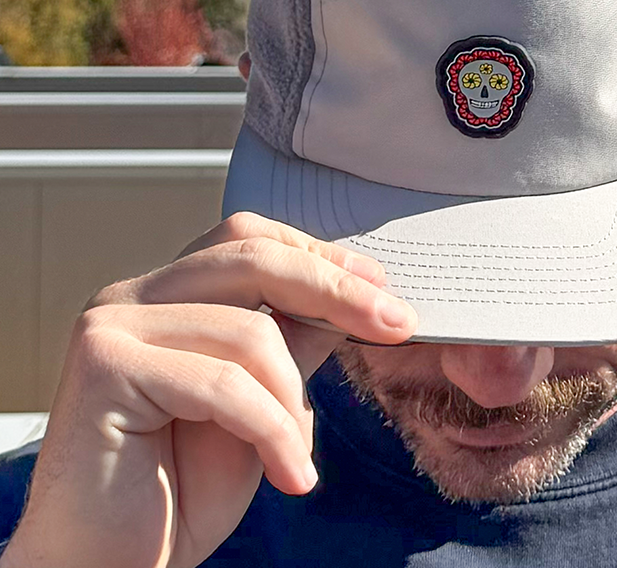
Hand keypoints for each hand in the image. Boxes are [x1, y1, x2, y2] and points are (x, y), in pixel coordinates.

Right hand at [2, 212, 416, 567]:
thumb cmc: (175, 492)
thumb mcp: (261, 403)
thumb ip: (294, 344)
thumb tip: (359, 297)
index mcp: (167, 294)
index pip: (249, 240)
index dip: (318, 255)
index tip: (379, 286)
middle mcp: (133, 295)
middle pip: (252, 258)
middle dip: (335, 290)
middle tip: (396, 323)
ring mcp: (113, 324)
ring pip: (248, 330)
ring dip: (294, 400)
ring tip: (302, 459)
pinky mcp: (105, 365)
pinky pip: (223, 383)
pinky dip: (272, 432)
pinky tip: (291, 477)